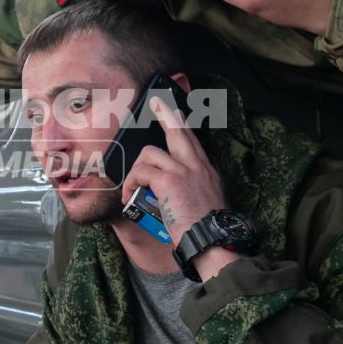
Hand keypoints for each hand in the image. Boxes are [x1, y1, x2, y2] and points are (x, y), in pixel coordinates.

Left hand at [119, 96, 239, 277]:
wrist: (212, 241)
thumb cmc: (207, 230)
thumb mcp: (206, 203)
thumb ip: (191, 191)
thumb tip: (167, 190)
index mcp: (207, 172)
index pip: (193, 141)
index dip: (182, 125)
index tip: (176, 113)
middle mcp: (198, 166)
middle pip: (179, 131)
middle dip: (166, 114)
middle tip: (155, 102)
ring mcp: (184, 171)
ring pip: (150, 153)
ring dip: (135, 171)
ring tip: (132, 190)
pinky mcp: (169, 180)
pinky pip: (141, 171)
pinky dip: (130, 184)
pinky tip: (130, 197)